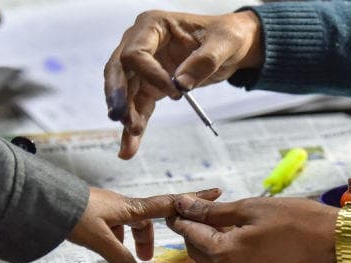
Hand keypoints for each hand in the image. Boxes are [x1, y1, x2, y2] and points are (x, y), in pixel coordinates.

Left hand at [67, 188, 220, 262]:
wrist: (46, 200)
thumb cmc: (76, 214)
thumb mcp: (101, 240)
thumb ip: (120, 259)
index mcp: (131, 207)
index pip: (168, 204)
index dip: (192, 201)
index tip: (215, 193)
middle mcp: (122, 204)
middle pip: (146, 219)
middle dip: (148, 238)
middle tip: (146, 259)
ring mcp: (108, 207)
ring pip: (128, 224)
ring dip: (130, 241)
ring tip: (123, 259)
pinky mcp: (94, 212)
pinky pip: (113, 226)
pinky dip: (115, 239)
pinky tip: (105, 249)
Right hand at [104, 10, 261, 158]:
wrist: (231, 46)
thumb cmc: (227, 35)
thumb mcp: (225, 43)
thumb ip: (205, 60)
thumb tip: (181, 83)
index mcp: (154, 25)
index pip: (136, 52)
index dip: (150, 75)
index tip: (176, 93)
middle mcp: (141, 43)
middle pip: (118, 71)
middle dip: (119, 96)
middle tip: (121, 119)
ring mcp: (143, 67)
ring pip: (125, 93)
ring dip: (126, 116)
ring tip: (131, 138)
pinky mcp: (149, 86)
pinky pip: (137, 108)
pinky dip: (134, 128)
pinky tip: (129, 149)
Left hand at [166, 195, 350, 262]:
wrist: (333, 242)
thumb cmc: (296, 220)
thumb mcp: (250, 208)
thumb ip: (213, 211)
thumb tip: (184, 205)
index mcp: (225, 253)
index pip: (189, 233)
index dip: (182, 215)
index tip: (181, 201)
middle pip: (194, 250)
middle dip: (193, 228)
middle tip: (205, 206)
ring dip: (204, 244)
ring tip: (220, 222)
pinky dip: (218, 255)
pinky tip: (231, 236)